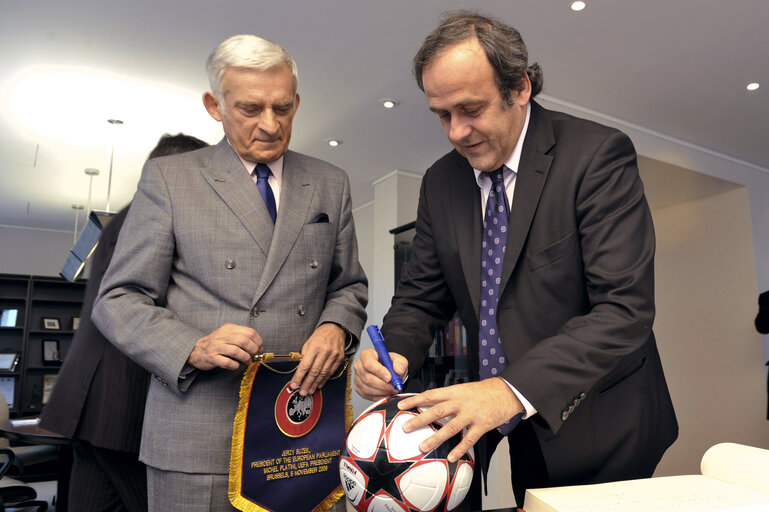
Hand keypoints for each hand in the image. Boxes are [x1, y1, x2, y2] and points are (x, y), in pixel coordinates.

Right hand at [188, 323, 262, 370]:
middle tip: (254, 355)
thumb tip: (259, 346)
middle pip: (244, 341)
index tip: (260, 348)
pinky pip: (227, 362)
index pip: (249, 332)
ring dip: (245, 358)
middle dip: (253, 350)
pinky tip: (236, 365)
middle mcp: (223, 336)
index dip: (258, 341)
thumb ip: (242, 337)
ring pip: (236, 351)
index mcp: (229, 328)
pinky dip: (235, 365)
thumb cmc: (216, 344)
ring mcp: (216, 346)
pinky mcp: (212, 357)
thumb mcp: (228, 335)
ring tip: (246, 361)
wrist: (196, 350)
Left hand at [290, 323, 345, 395]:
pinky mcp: (340, 359)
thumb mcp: (309, 342)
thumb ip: (304, 355)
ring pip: (323, 374)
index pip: (305, 365)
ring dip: (315, 384)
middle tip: (302, 392)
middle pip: (314, 372)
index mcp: (315, 346)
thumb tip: (300, 370)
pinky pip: (331, 372)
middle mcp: (325, 351)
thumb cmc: (321, 335)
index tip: (294, 384)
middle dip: (307, 383)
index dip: (299, 377)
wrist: (336, 329)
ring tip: (309, 391)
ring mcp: (334, 355)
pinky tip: (319, 385)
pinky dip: (324, 380)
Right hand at [353, 348, 408, 400]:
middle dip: (383, 385)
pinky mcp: (358, 388)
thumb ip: (400, 363)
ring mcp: (357, 377)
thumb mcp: (398, 360)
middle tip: (394, 387)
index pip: (369, 363)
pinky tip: (386, 394)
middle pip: (367, 378)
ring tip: (392, 390)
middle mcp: (359, 366)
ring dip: (382, 392)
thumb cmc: (390, 364)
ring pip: (367, 388)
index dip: (379, 371)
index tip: (389, 378)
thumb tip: (398, 370)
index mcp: (367, 355)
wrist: (388, 372)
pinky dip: (378, 397)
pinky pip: (367, 395)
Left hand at [398, 378, 522, 461]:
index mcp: (455, 392)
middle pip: (437, 411)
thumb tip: (431, 405)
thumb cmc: (484, 391)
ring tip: (422, 446)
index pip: (431, 395)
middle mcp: (461, 402)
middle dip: (419, 419)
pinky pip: (469, 439)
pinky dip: (459, 449)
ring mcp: (471, 414)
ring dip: (435, 438)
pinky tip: (451, 457)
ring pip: (450, 427)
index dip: (415, 400)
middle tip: (405, 427)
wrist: (507, 391)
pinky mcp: (482, 425)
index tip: (401, 406)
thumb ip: (449, 397)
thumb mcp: (464, 389)